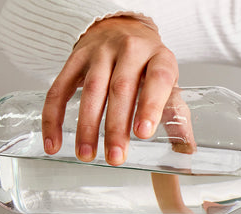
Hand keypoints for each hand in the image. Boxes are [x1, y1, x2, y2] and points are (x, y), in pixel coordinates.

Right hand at [42, 15, 178, 164]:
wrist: (122, 29)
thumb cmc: (149, 65)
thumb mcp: (168, 83)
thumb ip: (176, 114)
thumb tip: (186, 149)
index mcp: (159, 57)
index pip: (157, 79)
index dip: (150, 106)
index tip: (143, 133)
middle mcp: (129, 50)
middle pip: (120, 89)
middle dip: (116, 127)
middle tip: (115, 157)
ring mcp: (99, 53)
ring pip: (91, 90)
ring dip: (87, 127)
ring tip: (87, 155)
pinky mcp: (74, 59)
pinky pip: (59, 90)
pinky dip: (53, 118)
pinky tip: (54, 143)